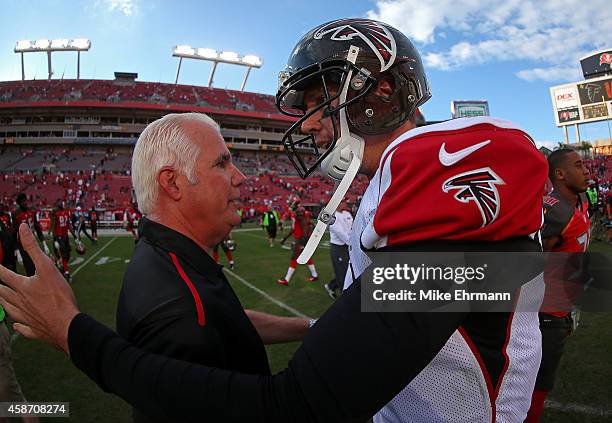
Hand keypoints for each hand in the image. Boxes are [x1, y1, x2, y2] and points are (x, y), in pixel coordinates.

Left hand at [0, 224, 79, 354]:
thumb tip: (23, 229)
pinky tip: (17, 325)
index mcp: (23, 286)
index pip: (4, 275)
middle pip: (3, 293)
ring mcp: (26, 317)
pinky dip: (18, 326)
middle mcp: (20, 302)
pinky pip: (22, 327)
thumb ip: (33, 248)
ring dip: (3, 304)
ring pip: (9, 310)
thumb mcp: (47, 267)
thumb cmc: (58, 296)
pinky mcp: (34, 329)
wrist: (66, 324)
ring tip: (1, 300)